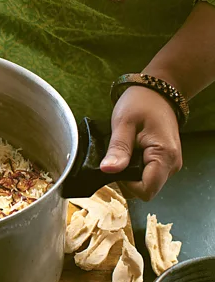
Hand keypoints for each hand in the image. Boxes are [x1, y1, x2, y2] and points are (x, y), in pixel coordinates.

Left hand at [100, 86, 182, 200]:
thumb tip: (108, 170)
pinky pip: (147, 174)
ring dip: (130, 173)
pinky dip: (135, 168)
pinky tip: (130, 152)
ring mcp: (170, 164)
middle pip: (145, 189)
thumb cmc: (141, 102)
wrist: (156, 91)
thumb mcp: (124, 123)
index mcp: (164, 156)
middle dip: (127, 179)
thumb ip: (118, 149)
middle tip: (118, 155)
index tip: (117, 166)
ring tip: (124, 151)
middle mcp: (172, 165)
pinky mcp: (165, 161)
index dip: (126, 184)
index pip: (146, 190)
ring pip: (145, 183)